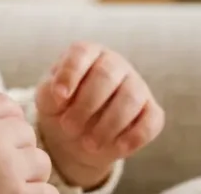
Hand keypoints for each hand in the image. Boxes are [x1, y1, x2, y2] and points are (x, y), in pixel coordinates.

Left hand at [35, 42, 164, 188]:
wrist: (76, 137)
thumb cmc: (61, 108)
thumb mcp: (48, 99)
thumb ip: (50, 91)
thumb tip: (60, 93)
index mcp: (88, 54)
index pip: (82, 52)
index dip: (70, 73)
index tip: (59, 97)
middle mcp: (115, 64)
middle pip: (107, 74)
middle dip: (86, 105)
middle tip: (68, 127)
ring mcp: (137, 86)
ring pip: (131, 98)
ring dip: (108, 125)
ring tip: (88, 144)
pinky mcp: (151, 111)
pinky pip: (152, 120)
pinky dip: (135, 136)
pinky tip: (116, 148)